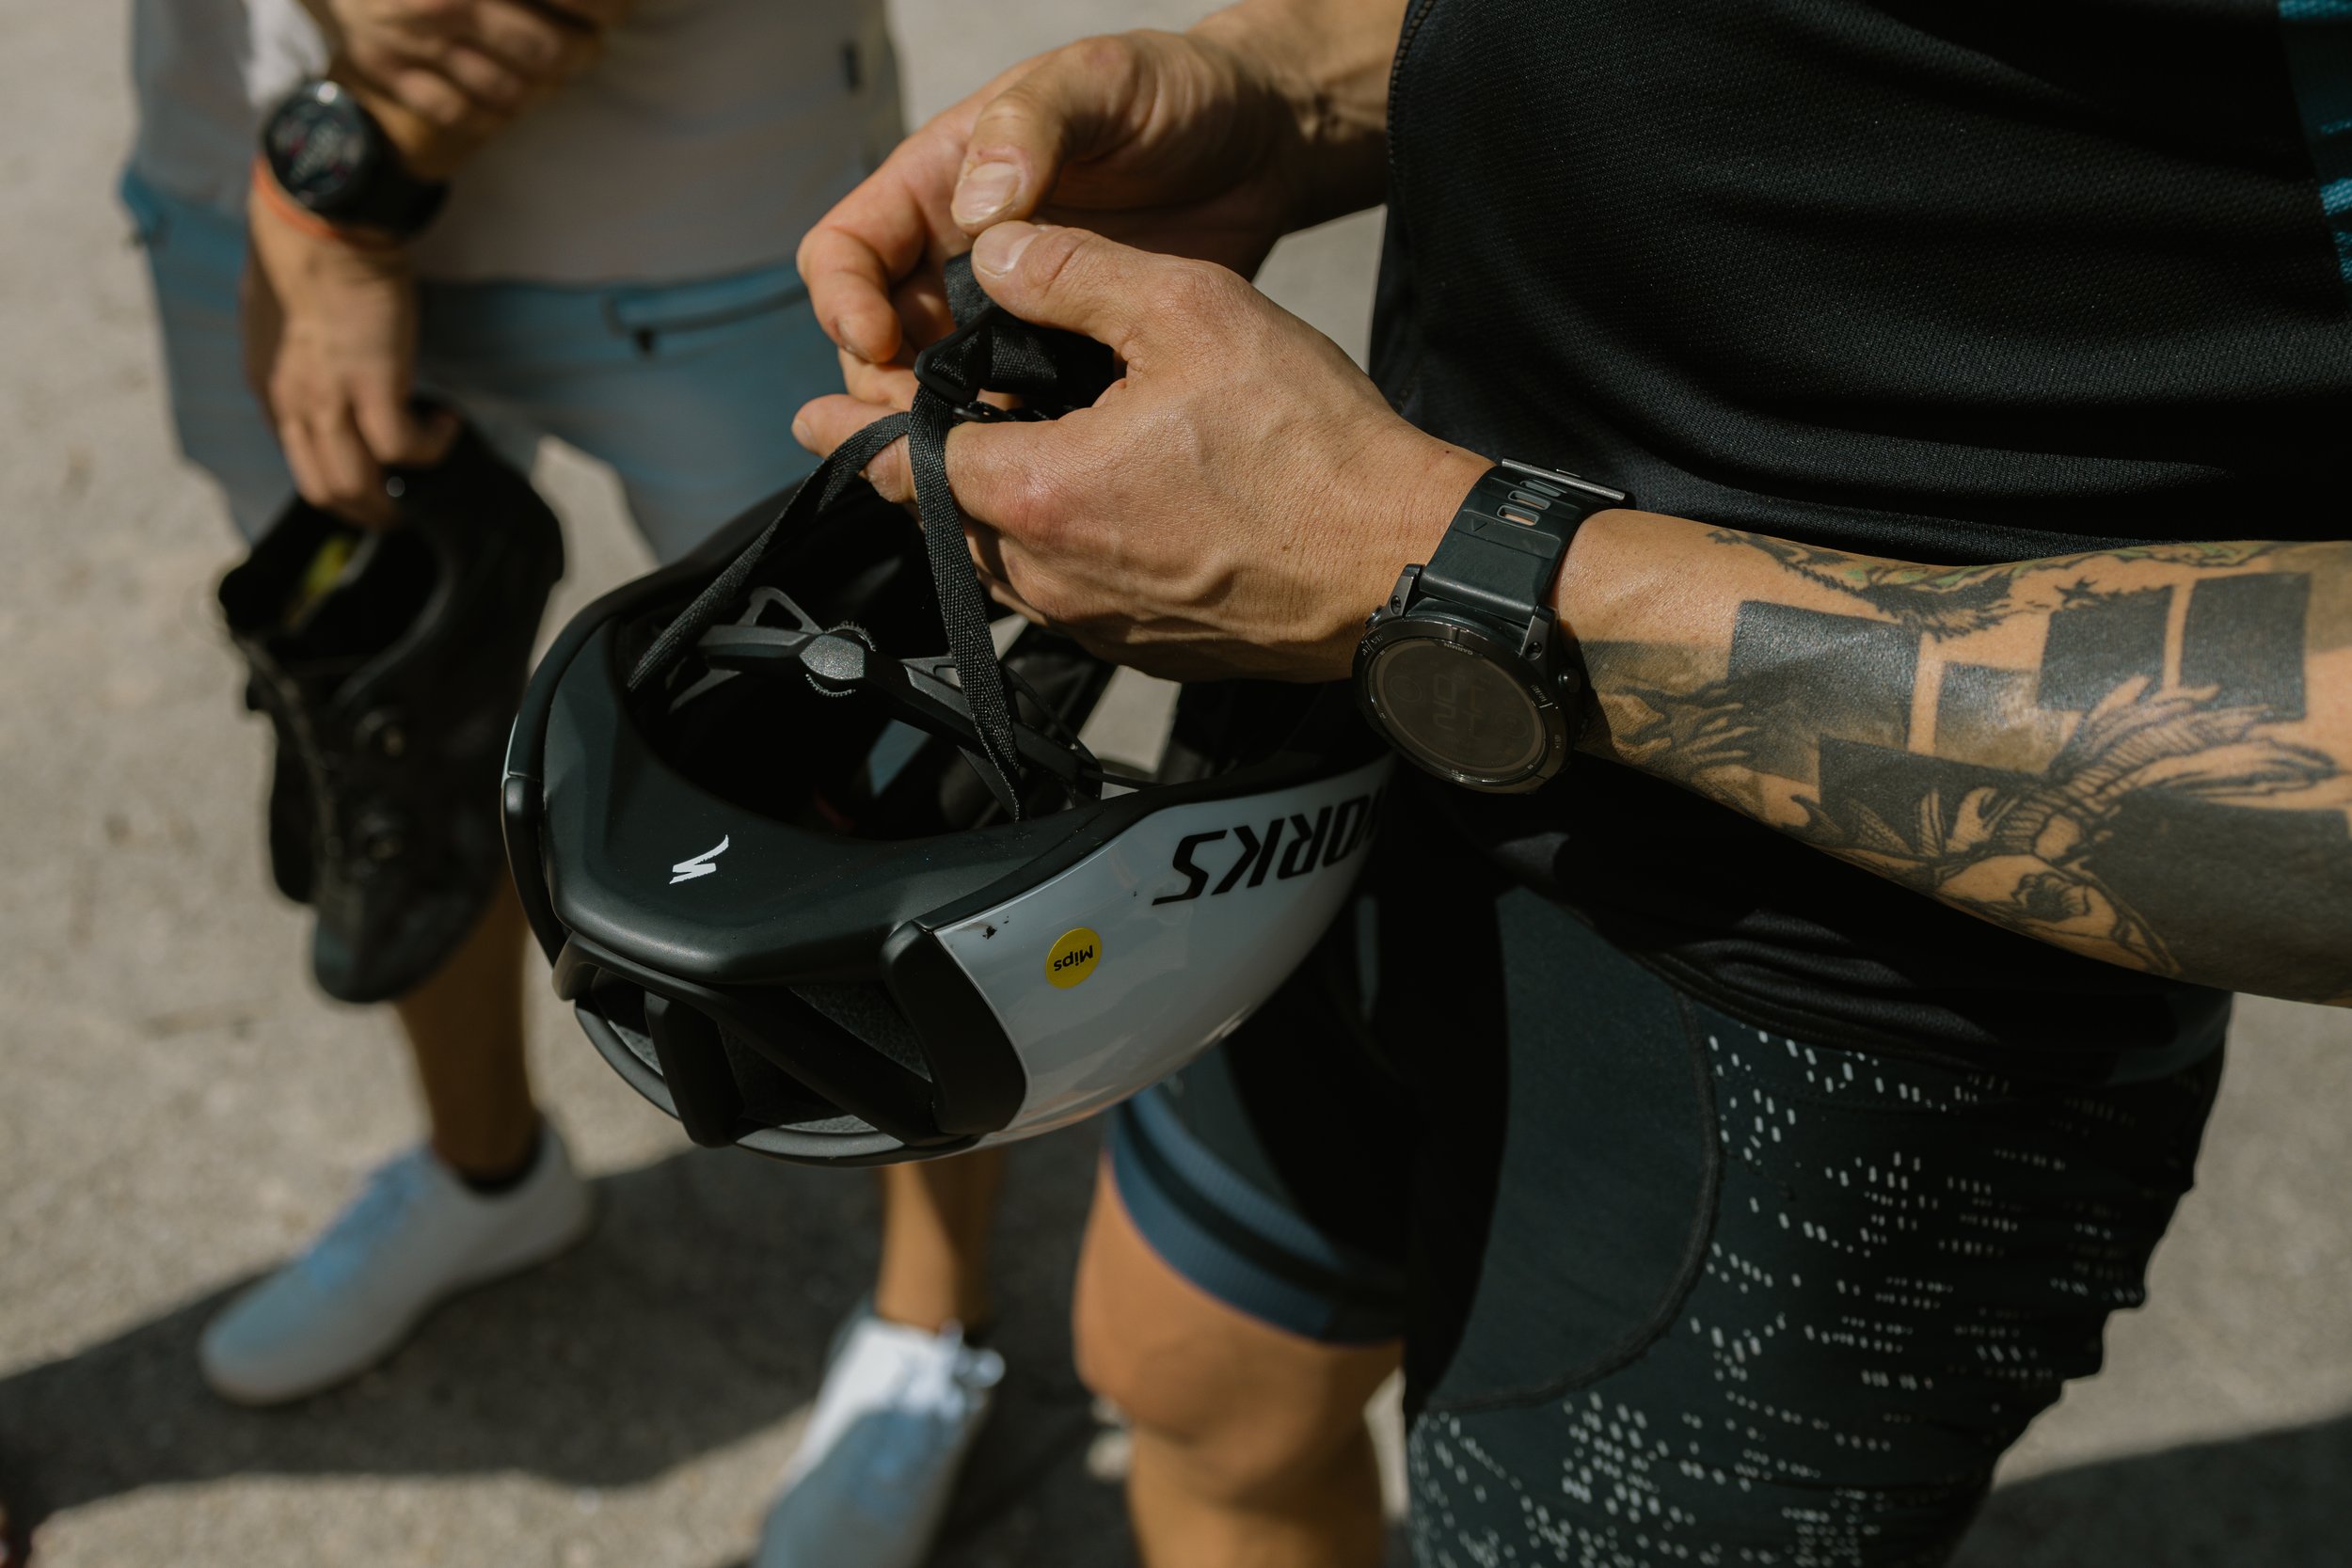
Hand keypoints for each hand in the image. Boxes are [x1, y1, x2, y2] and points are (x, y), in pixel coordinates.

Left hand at [243, 196, 456, 525]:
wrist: (318, 221)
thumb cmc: (303, 252)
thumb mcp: (282, 318)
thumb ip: (298, 357)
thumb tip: (327, 372)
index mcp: (270, 388)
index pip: (298, 461)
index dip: (339, 481)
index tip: (372, 475)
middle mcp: (293, 403)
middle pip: (324, 490)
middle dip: (367, 511)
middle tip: (401, 508)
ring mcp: (329, 398)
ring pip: (357, 484)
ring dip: (396, 496)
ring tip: (427, 480)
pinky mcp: (373, 384)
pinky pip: (404, 447)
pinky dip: (431, 447)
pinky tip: (446, 423)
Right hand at [311, 0, 613, 135]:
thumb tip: (593, 0)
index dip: (605, 6)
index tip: (617, 11)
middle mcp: (445, 4)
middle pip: (547, 50)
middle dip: (582, 51)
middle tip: (589, 44)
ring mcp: (416, 43)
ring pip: (512, 90)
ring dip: (544, 86)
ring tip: (554, 69)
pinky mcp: (390, 72)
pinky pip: (464, 113)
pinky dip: (496, 109)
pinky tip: (509, 93)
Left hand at [792, 223, 1488, 682]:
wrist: (1400, 567)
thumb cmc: (1312, 451)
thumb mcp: (1191, 312)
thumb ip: (1076, 270)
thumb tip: (1001, 249)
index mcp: (1036, 494)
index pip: (902, 462)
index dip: (852, 427)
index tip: (811, 416)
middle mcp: (1050, 576)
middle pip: (946, 518)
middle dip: (919, 467)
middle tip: (901, 424)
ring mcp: (1098, 624)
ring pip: (1006, 559)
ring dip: (993, 505)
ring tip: (1007, 451)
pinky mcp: (1147, 648)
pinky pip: (1069, 591)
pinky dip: (1059, 542)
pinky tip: (1100, 501)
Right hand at [800, 25, 1364, 402]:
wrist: (1263, 142)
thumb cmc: (1175, 90)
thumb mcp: (1100, 80)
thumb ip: (1031, 129)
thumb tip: (975, 212)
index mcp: (939, 183)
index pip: (845, 251)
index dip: (842, 300)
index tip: (877, 342)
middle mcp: (958, 254)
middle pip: (879, 342)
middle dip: (888, 389)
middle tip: (930, 428)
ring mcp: (1011, 312)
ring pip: (940, 388)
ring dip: (947, 426)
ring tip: (984, 454)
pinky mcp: (1067, 354)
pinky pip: (1018, 408)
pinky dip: (1016, 439)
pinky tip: (1046, 456)